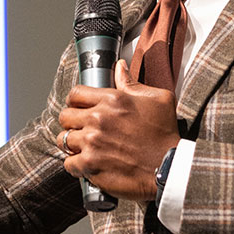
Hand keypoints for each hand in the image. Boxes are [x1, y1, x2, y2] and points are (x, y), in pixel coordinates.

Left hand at [57, 60, 179, 200]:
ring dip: (71, 144)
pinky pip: (68, 163)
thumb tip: (119, 66)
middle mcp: (98, 119)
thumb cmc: (165, 134)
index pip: (75, 93)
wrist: (170, 167)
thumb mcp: (157, 99)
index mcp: (112, 99)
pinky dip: (75, 166)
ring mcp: (92, 142)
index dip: (76, 101)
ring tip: (83, 148)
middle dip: (72, 123)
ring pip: (63, 140)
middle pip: (65, 116)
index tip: (80, 109)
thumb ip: (132, 83)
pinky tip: (87, 165)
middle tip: (82, 130)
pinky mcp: (91, 165)